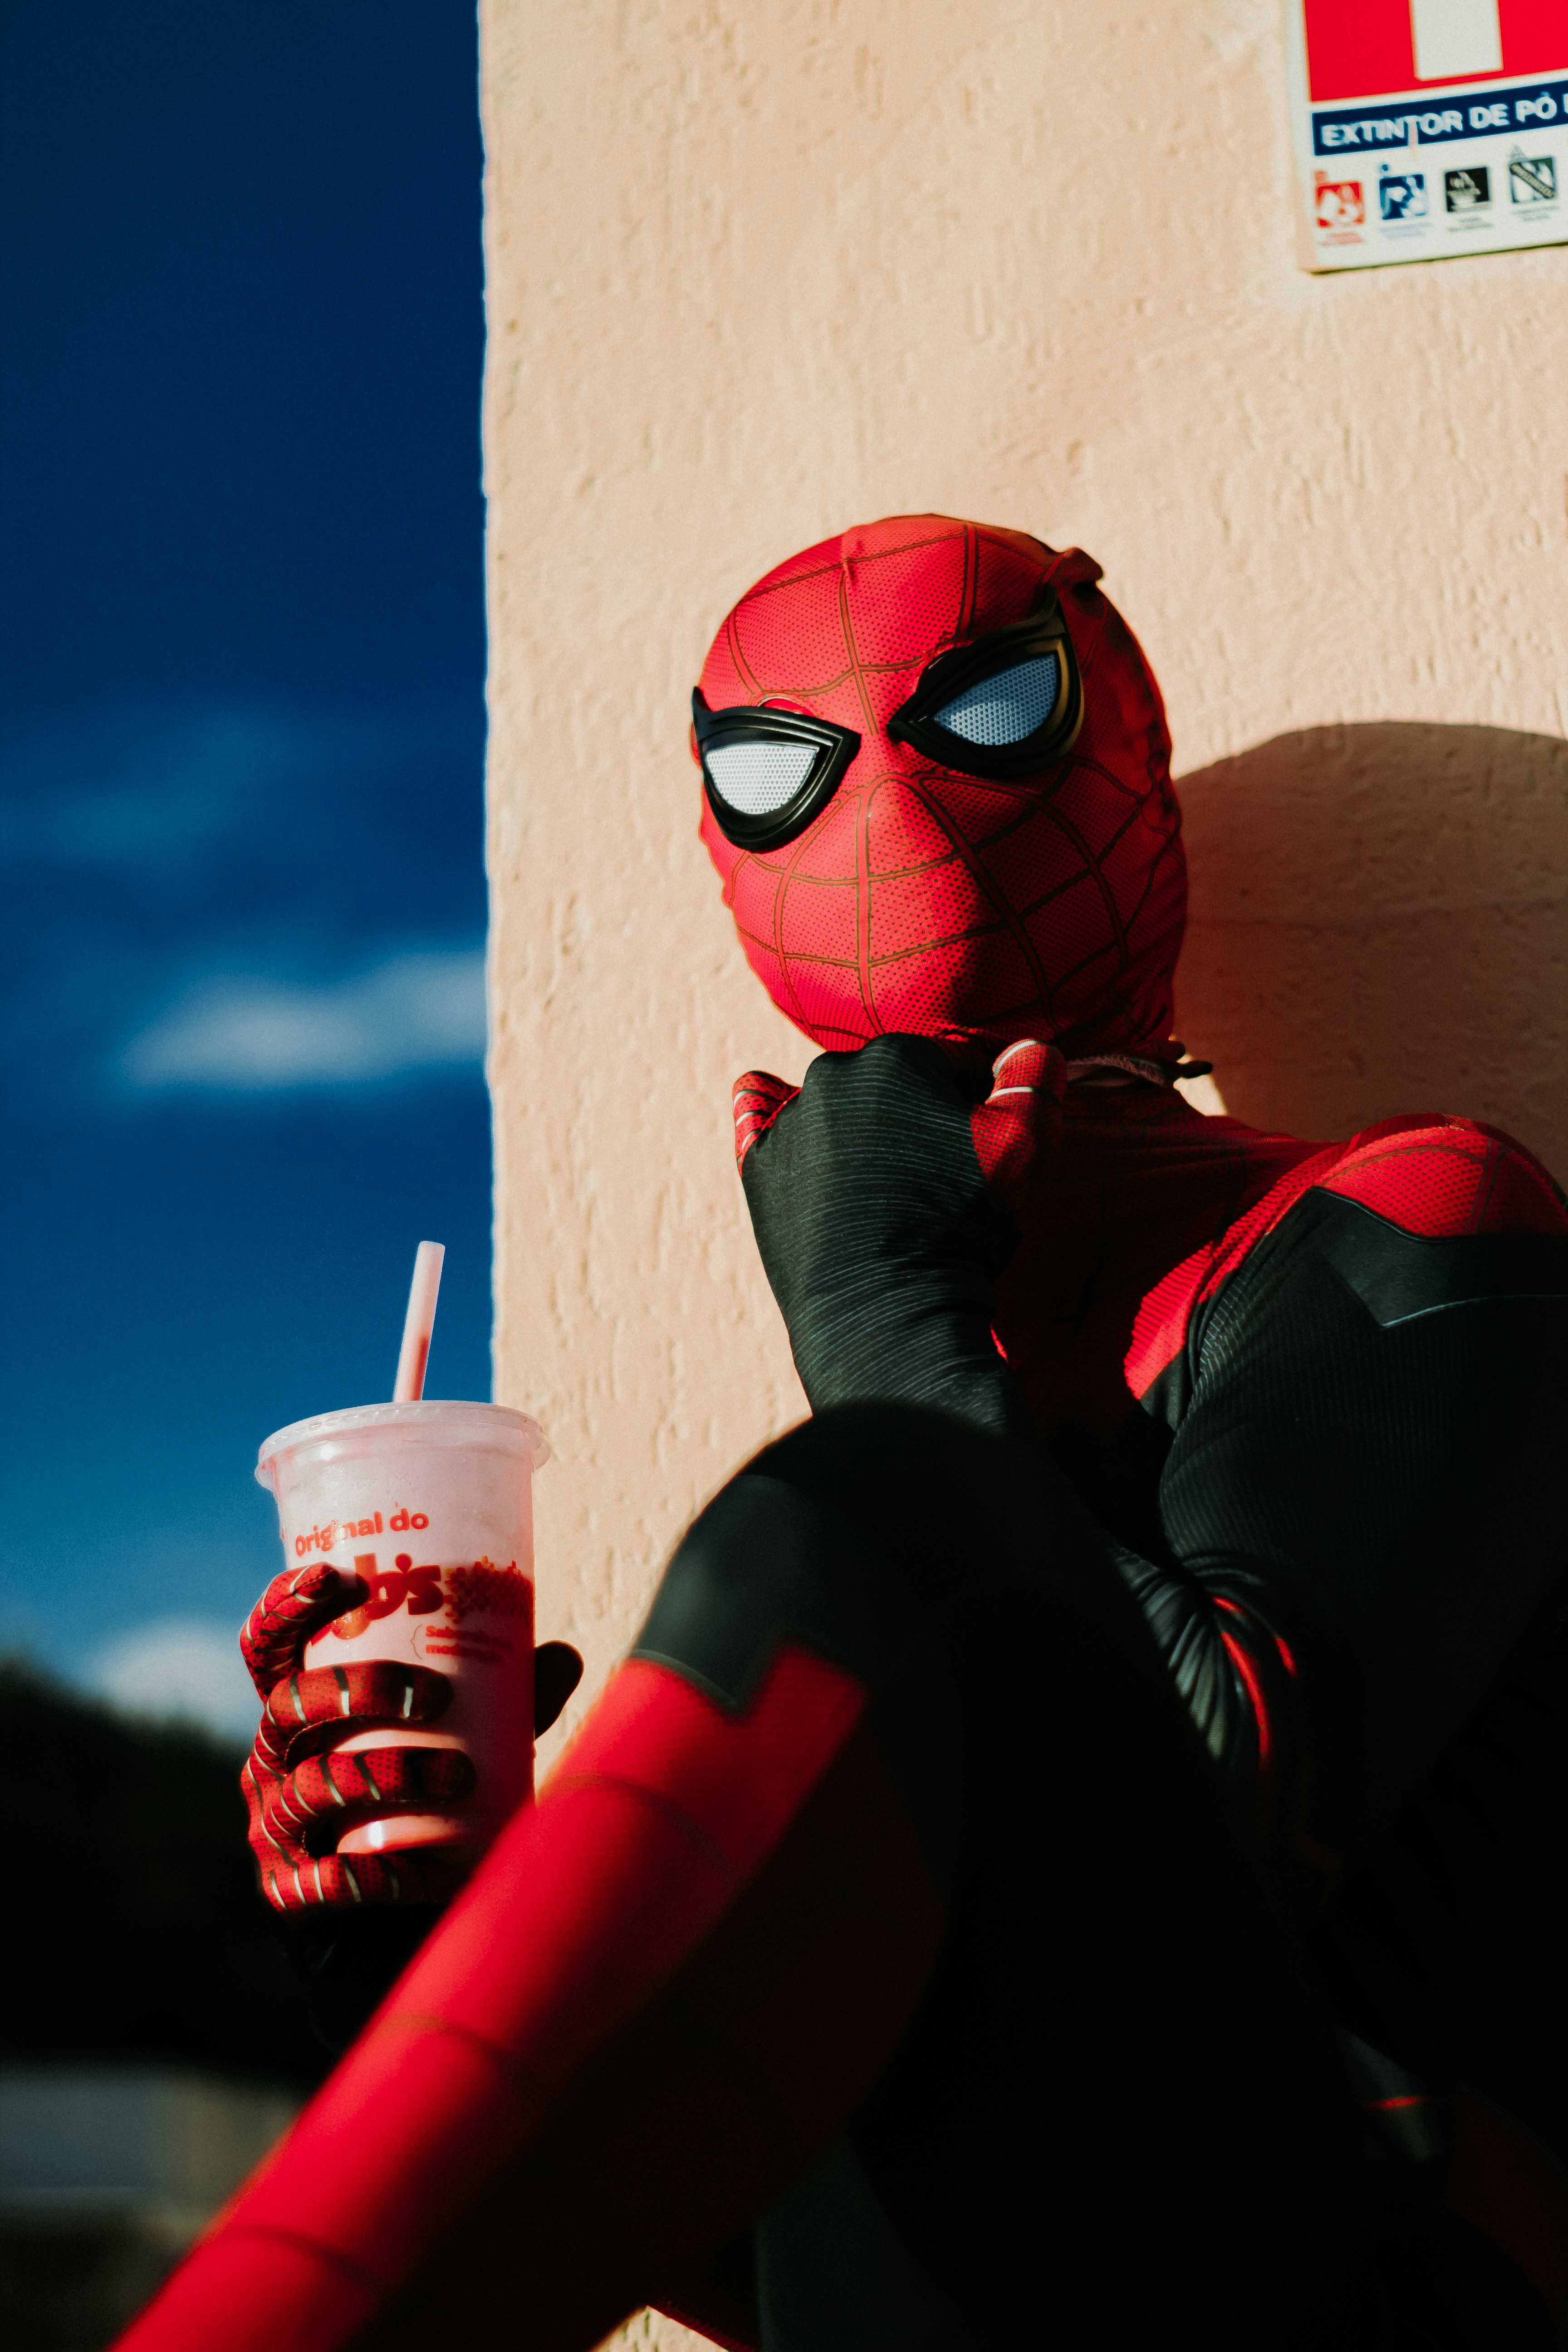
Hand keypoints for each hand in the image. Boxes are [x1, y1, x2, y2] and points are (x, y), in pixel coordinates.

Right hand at [240, 1561, 583, 1913]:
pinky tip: (433, 1873)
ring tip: (461, 1779)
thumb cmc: (426, 1804)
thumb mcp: (468, 1740)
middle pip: (291, 1704)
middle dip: (362, 1688)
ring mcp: (273, 1826)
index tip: (340, 1577)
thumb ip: (507, 1700)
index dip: (286, 1605)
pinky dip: (384, 1874)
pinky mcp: (287, 1892)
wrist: (397, 1922)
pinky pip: (326, 1879)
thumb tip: (564, 1655)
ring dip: (392, 1775)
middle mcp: (272, 1759)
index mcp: (303, 1709)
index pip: (268, 1647)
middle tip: (435, 1697)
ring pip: (315, 1785)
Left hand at [734, 1033, 1062, 1435]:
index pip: (952, 1066)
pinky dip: (787, 1134)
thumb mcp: (1023, 1147)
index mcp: (897, 1057)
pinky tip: (803, 1148)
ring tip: (883, 1194)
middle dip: (914, 1117)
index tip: (978, 1152)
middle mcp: (832, 1075)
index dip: (976, 1108)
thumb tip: (1031, 1045)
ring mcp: (788, 1121)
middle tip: (933, 1178)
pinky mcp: (756, 1166)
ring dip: (859, 1134)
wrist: (882, 1312)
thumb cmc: (959, 1228)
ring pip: (837, 1110)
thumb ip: (1034, 1084)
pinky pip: (761, 1125)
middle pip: (890, 1084)